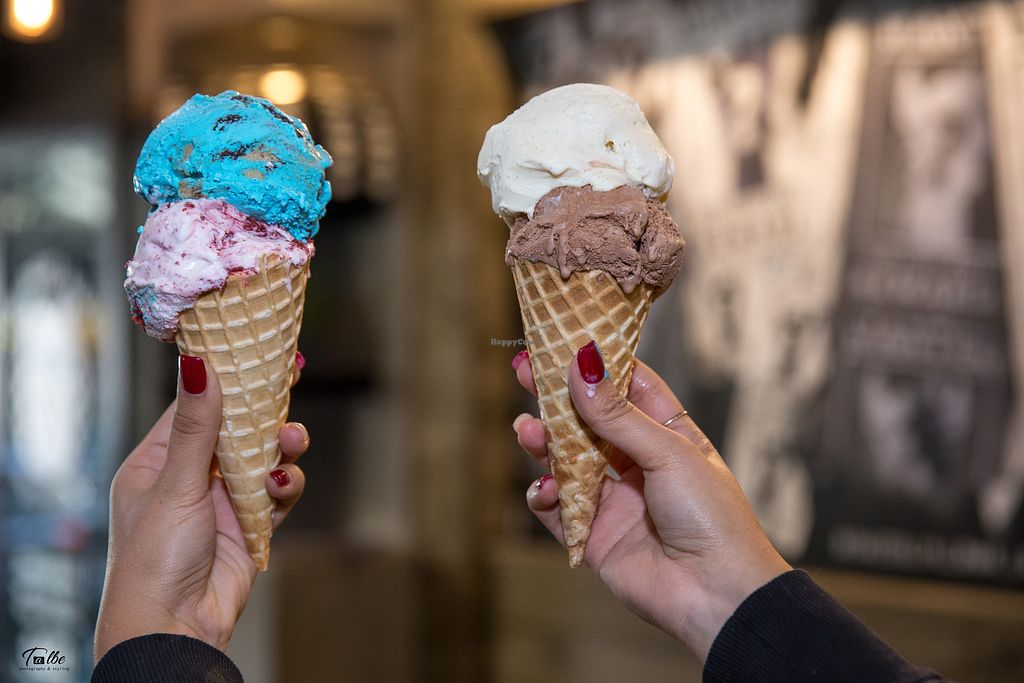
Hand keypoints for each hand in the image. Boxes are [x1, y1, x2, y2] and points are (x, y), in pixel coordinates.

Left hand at [94, 355, 308, 661]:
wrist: (175, 629)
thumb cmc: (155, 559)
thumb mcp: (175, 484)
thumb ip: (195, 426)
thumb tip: (198, 363)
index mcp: (157, 463)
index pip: (194, 409)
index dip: (225, 384)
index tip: (253, 355)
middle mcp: (190, 479)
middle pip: (236, 431)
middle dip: (263, 417)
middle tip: (288, 392)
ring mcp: (222, 503)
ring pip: (263, 460)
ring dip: (280, 450)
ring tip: (290, 444)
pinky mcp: (251, 527)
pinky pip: (277, 494)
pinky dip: (285, 487)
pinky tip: (282, 486)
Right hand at [512, 347, 790, 660]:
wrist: (718, 594)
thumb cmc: (712, 515)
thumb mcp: (668, 452)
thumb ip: (617, 414)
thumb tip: (581, 366)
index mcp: (668, 435)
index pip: (627, 386)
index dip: (596, 361)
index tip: (562, 337)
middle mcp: (638, 463)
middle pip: (588, 421)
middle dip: (555, 397)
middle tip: (521, 371)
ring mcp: (615, 500)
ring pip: (566, 461)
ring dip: (544, 444)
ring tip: (526, 431)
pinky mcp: (595, 536)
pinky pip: (559, 510)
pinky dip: (544, 497)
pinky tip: (543, 489)